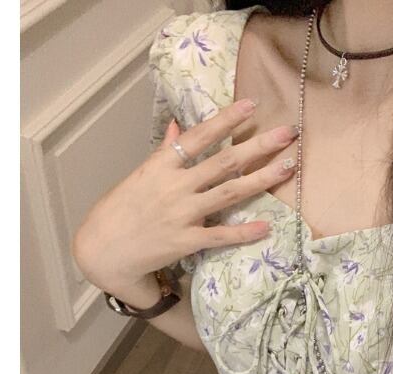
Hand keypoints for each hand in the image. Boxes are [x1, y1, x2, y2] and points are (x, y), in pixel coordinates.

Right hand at [70, 97, 297, 288]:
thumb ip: (163, 152)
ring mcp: (183, 214)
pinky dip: (244, 232)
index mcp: (162, 165)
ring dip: (262, 178)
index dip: (226, 119)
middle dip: (259, 145)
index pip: (199, 136)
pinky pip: (221, 235)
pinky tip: (266, 226)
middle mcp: (176, 186)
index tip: (252, 104)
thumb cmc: (120, 210)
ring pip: (230, 193)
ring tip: (289, 166)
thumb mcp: (139, 175)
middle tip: (289, 133)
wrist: (103, 250)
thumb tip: (176, 125)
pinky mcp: (186, 241)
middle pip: (224, 162)